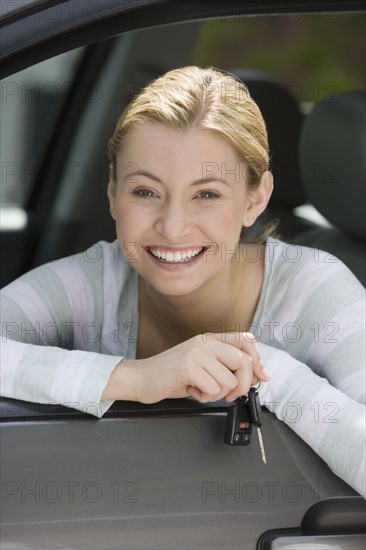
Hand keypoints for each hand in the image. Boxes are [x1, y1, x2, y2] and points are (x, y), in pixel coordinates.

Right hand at [102, 332, 269, 403]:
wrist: (140, 378)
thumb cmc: (172, 376)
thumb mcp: (203, 368)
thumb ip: (226, 368)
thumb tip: (257, 375)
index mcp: (209, 339)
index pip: (245, 340)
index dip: (258, 359)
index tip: (261, 376)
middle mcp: (204, 342)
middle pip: (243, 361)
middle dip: (243, 384)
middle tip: (230, 394)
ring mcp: (196, 353)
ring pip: (229, 380)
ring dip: (218, 394)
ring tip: (201, 390)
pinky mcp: (188, 366)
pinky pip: (213, 389)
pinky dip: (205, 397)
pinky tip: (192, 391)